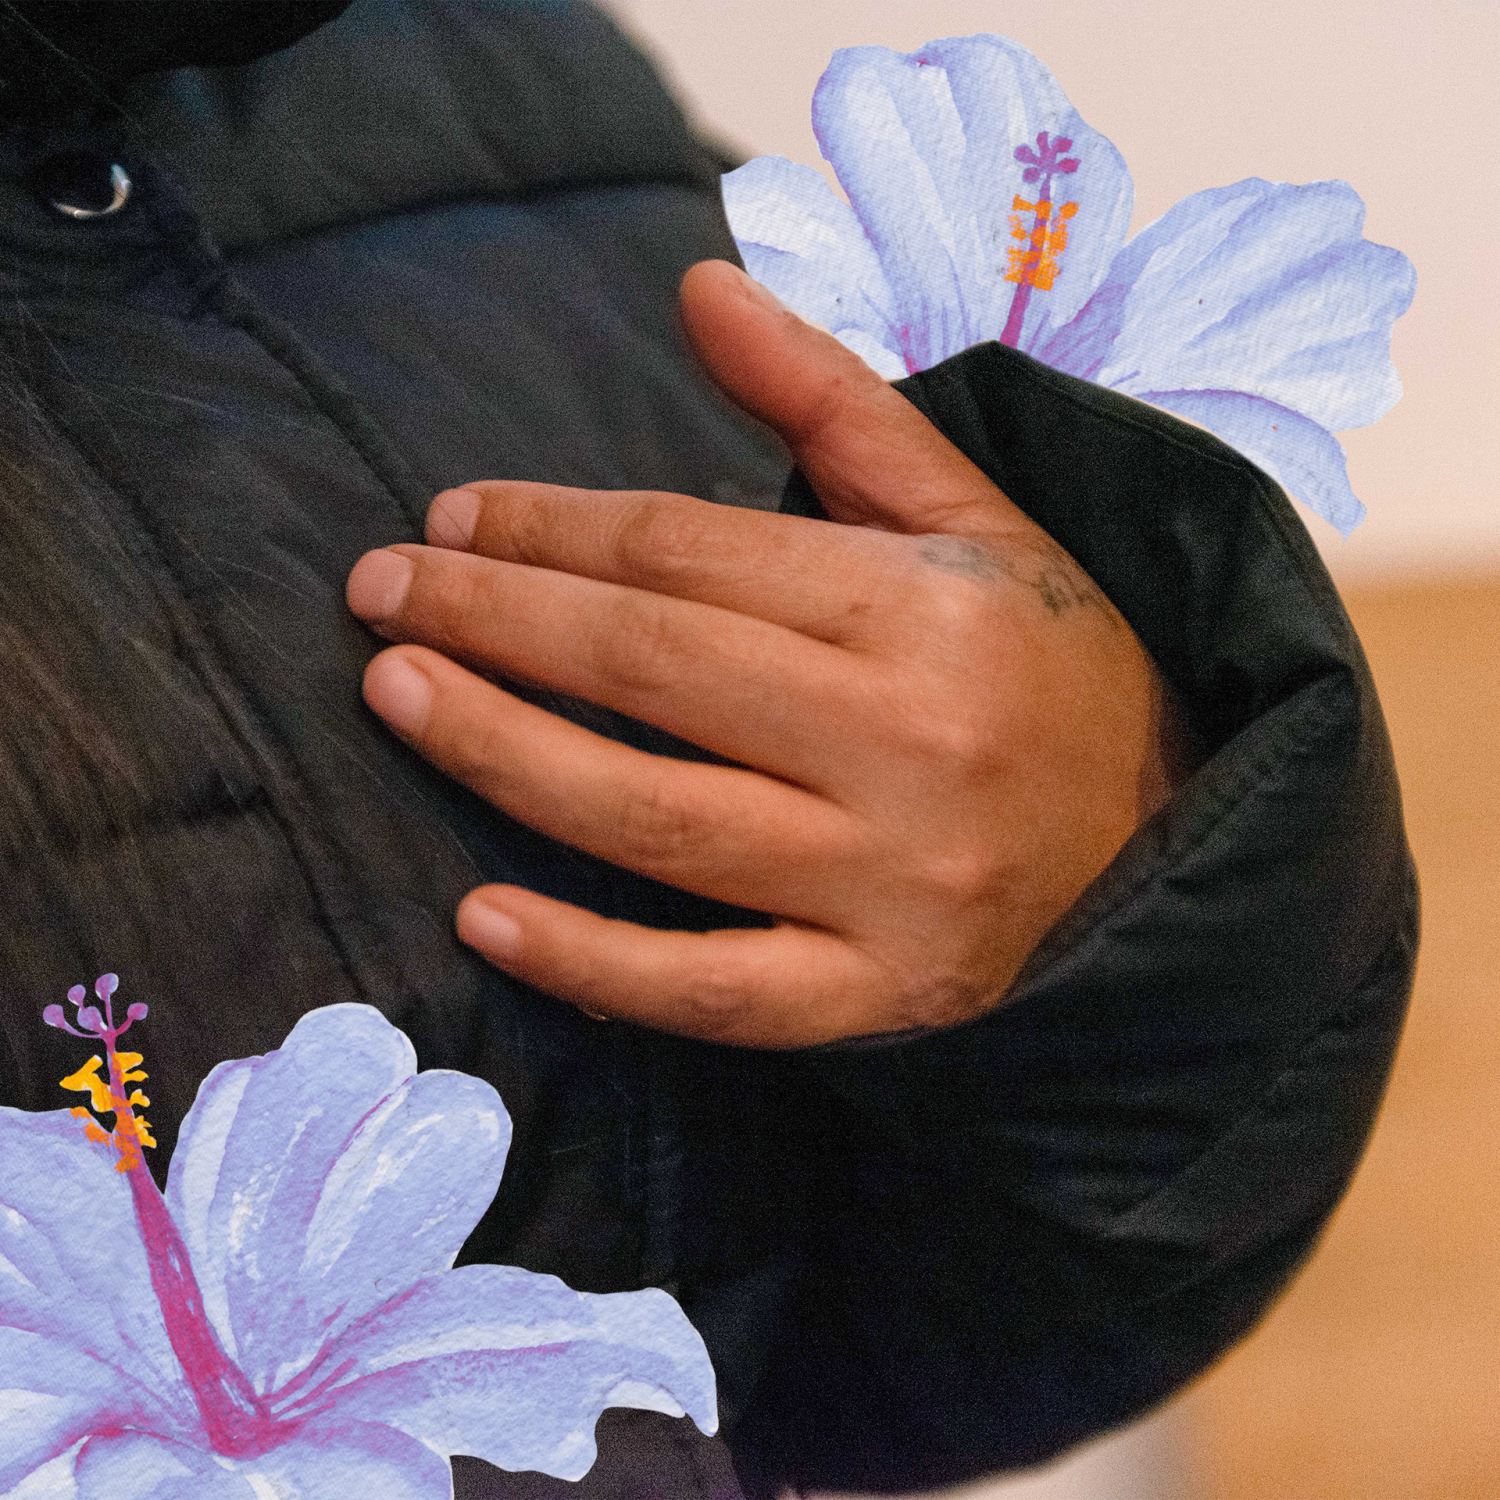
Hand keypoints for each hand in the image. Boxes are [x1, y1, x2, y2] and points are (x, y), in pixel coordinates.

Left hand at [345, 260, 1192, 1047]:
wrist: (1169, 845)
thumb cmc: (1050, 668)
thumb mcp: (971, 516)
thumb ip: (834, 400)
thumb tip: (698, 286)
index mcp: (929, 608)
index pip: (692, 552)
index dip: (552, 528)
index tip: (456, 519)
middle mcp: (910, 744)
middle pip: (653, 667)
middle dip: (495, 618)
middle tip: (379, 591)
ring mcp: (892, 885)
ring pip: (656, 820)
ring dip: (502, 757)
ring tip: (396, 695)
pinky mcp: (879, 997)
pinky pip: (714, 992)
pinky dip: (590, 963)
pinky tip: (481, 918)